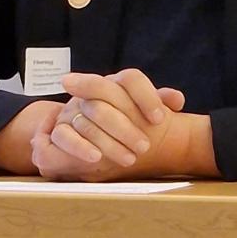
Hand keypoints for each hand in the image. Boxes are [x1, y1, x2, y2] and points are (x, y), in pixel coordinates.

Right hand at [30, 69, 195, 180]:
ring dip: (110, 141)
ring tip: (129, 159)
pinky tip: (96, 157)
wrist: (82, 134)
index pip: (130, 78)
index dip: (146, 96)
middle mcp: (93, 92)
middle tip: (145, 147)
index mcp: (115, 84)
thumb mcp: (139, 113)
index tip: (158, 119)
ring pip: (89, 117)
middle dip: (127, 125)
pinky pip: (65, 135)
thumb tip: (176, 99)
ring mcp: (73, 108)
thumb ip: (157, 102)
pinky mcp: (59, 128)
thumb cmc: (120, 123)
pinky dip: (80, 146)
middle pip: (107, 98)